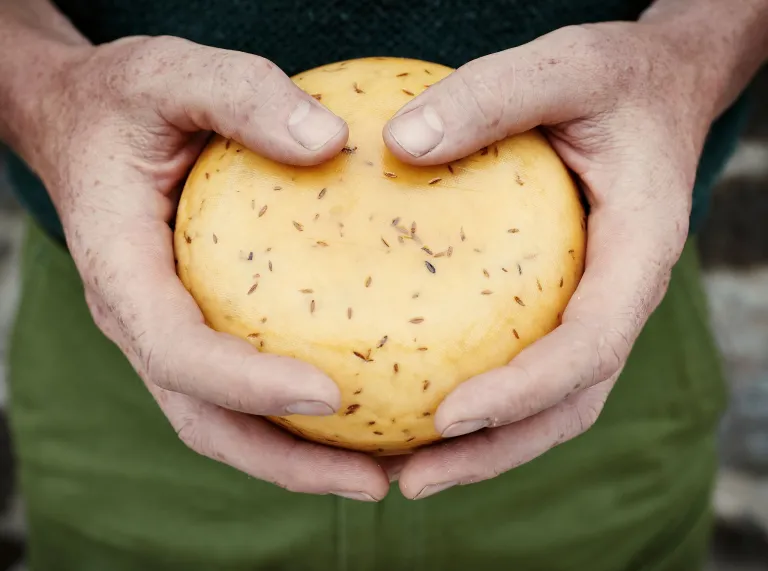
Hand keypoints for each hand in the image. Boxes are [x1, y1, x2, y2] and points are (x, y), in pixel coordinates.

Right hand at [32, 35, 389, 500]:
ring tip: (382, 470)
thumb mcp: (172, 73)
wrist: (84, 121)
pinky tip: (364, 407)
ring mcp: (167, 330)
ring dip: (298, 457)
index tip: (332, 396)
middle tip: (374, 482)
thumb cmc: (124, 100)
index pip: (178, 351)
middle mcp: (141, 318)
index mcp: (123, 269)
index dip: (249, 385)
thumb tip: (332, 142)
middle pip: (206, 419)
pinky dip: (295, 415)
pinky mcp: (197, 325)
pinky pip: (242, 387)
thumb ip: (240, 96)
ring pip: (224, 421)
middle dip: (286, 463)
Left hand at [382, 22, 717, 497]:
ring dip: (484, 446)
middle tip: (411, 481)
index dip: (523, 393)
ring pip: (551, 402)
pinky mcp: (565, 301)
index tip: (445, 417)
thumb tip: (397, 145)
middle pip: (568, 405)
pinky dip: (480, 400)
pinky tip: (412, 396)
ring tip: (404, 469)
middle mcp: (620, 295)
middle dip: (494, 452)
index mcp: (637, 251)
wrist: (658, 87)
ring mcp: (595, 306)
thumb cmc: (617, 78)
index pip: (590, 347)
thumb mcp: (563, 66)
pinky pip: (527, 364)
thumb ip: (489, 98)